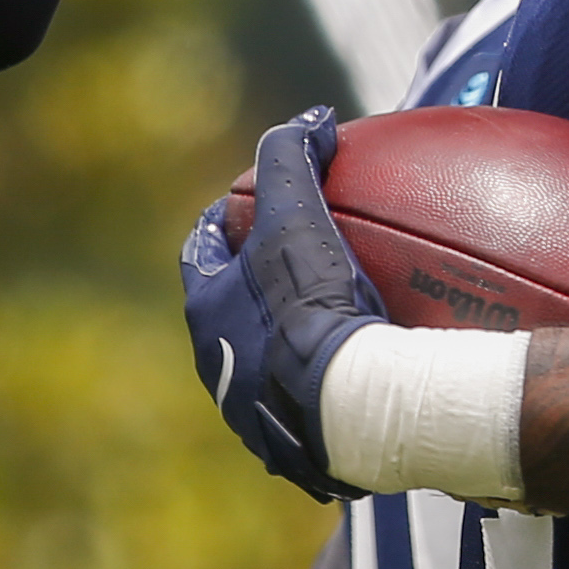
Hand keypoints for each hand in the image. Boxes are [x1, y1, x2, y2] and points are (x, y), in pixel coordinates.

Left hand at [181, 109, 388, 498]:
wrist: (345, 405)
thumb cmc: (311, 307)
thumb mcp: (297, 216)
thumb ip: (293, 160)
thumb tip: (311, 120)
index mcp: (207, 312)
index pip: (201, 255)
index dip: (220, 228)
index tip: (243, 209)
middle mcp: (218, 365)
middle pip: (228, 313)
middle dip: (251, 289)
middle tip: (290, 265)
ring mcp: (253, 412)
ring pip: (264, 366)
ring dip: (287, 343)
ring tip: (332, 324)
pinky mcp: (295, 448)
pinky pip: (311, 408)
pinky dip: (328, 388)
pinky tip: (368, 381)